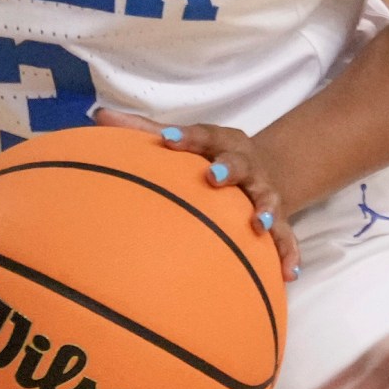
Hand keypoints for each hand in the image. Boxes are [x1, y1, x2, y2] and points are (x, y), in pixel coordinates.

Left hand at [93, 110, 297, 276]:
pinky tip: (288, 273)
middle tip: (213, 177)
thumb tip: (99, 115)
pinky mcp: (280, 220)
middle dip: (228, 169)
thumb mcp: (185, 140)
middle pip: (240, 163)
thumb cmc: (211, 156)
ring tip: (260, 225)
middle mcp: (246, 164)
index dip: (188, 138)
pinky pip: (288, 238)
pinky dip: (289, 253)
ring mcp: (264, 191)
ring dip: (266, 209)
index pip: (205, 136)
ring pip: (269, 198)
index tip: (167, 141)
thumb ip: (143, 131)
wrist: (267, 168)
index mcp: (221, 142)